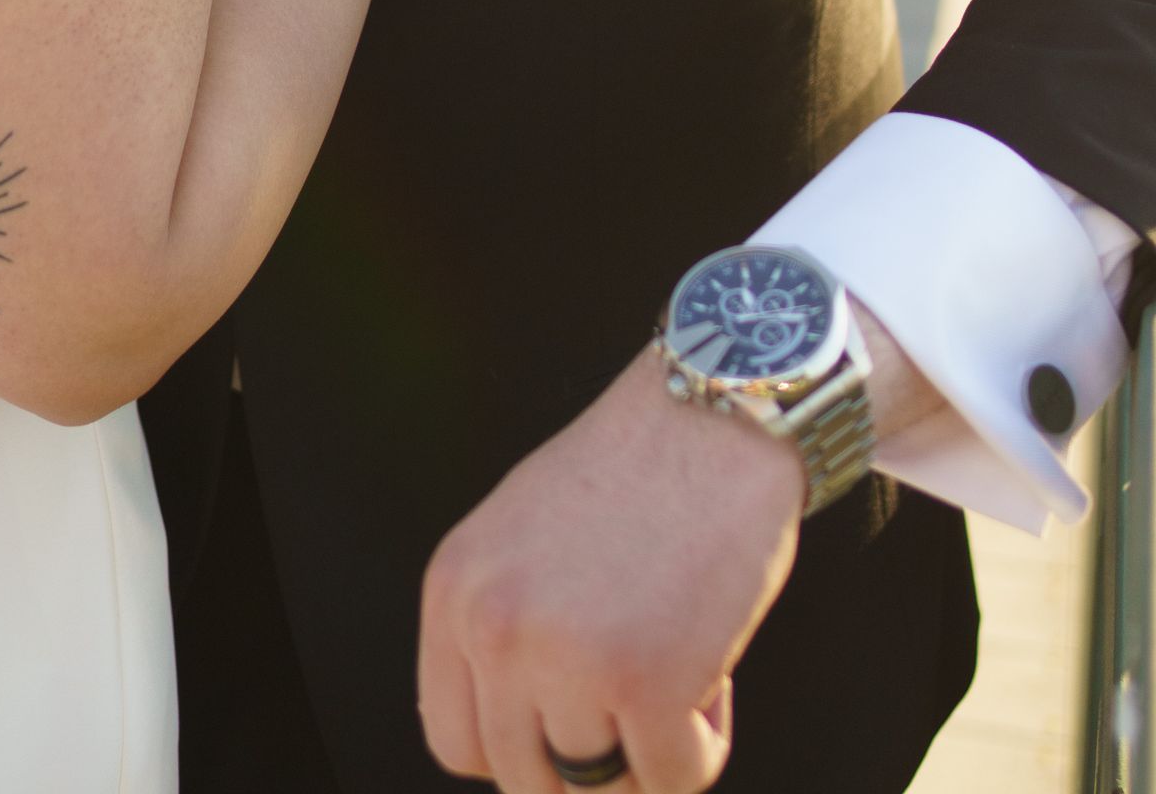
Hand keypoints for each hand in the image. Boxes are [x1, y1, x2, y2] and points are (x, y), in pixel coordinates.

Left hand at [418, 348, 801, 792]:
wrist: (715, 411)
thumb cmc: (636, 474)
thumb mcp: (523, 538)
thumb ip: (502, 625)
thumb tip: (517, 736)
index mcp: (455, 589)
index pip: (453, 740)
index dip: (520, 749)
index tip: (572, 724)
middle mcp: (494, 627)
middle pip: (525, 780)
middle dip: (590, 762)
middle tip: (639, 703)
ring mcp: (565, 658)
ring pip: (601, 788)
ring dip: (650, 752)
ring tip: (679, 674)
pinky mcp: (645, 681)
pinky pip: (675, 778)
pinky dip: (704, 746)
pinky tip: (713, 674)